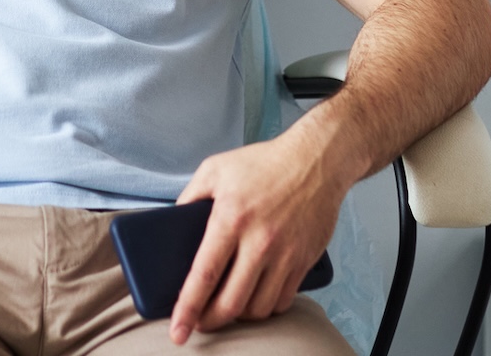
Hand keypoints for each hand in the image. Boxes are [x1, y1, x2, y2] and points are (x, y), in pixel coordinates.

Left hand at [169, 128, 352, 344]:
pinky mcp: (305, 260)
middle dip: (211, 321)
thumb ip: (189, 197)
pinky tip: (256, 298)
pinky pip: (284, 299)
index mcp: (231, 218)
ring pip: (259, 308)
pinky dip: (267, 307)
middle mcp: (260, 241)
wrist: (317, 160)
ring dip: (239, 316)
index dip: (188, 308)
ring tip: (227, 307)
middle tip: (201, 323)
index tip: (179, 331)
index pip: (204, 275)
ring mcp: (285, 253)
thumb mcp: (214, 169)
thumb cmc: (263, 163)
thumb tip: (172, 224)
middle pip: (232, 303)